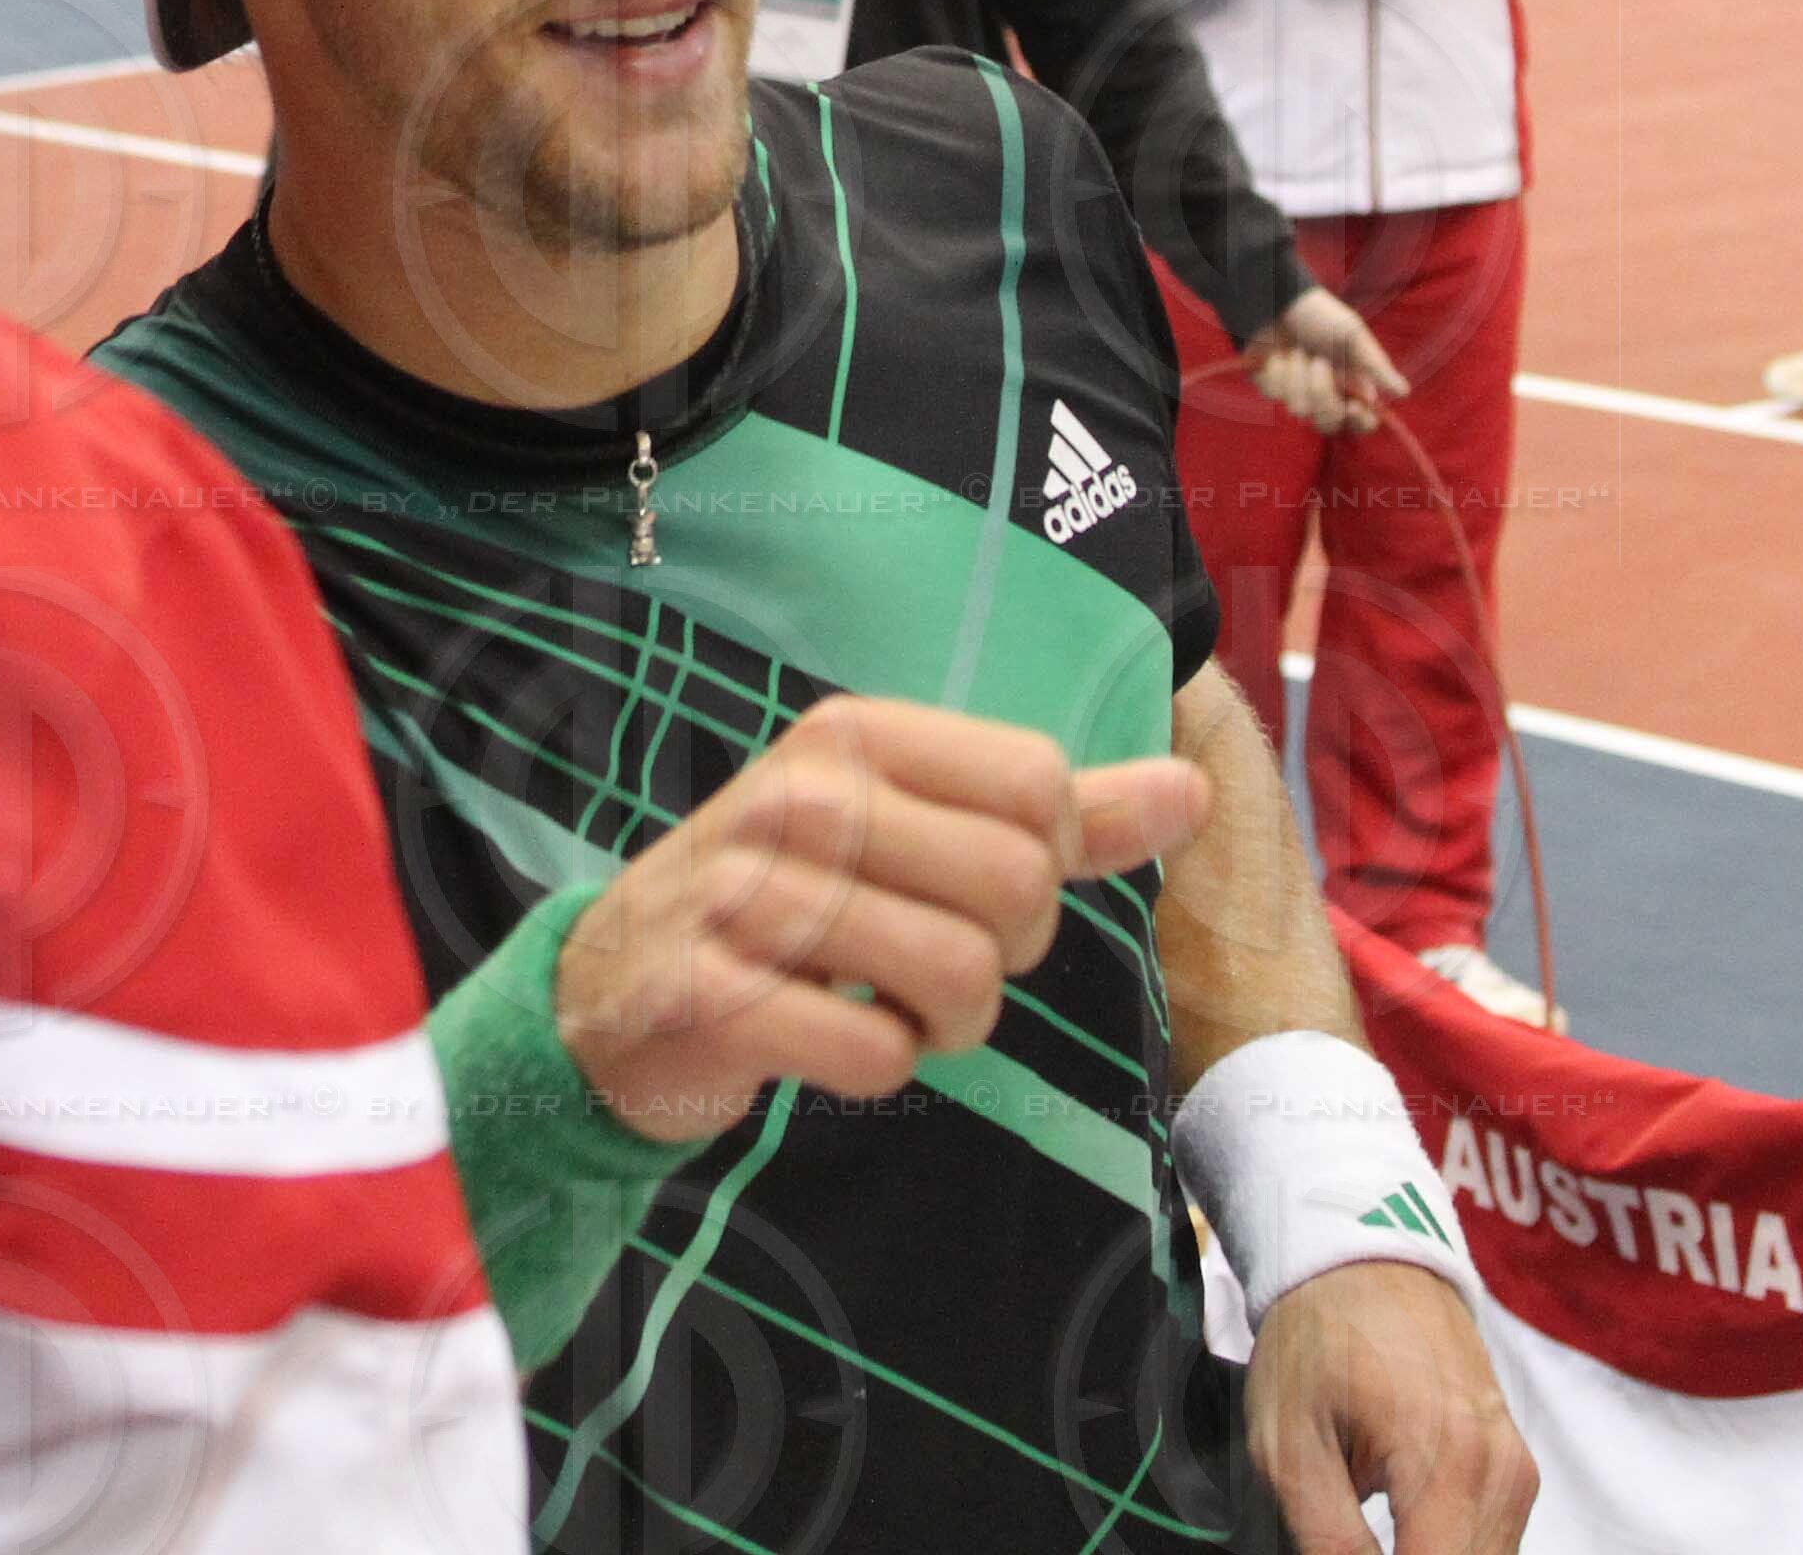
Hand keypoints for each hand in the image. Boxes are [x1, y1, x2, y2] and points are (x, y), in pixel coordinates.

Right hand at [552, 693, 1211, 1145]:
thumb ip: (1053, 815)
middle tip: (930, 963)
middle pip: (1017, 887)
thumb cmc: (784, 899)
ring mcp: (747, 895)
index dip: (1044, 861)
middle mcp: (797, 798)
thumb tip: (1193, 789)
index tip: (975, 890)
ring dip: (943, 1023)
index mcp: (850, 737)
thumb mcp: (903, 827)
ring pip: (959, 976)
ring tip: (883, 1004)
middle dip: (1001, 956)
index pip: (1038, 785)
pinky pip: (875, 1053)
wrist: (609, 987)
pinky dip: (873, 1066)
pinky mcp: (716, 995)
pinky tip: (823, 1037)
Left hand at [1243, 286, 1407, 435]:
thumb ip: (1375, 365)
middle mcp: (1325, 395)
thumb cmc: (1321, 316)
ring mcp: (1297, 393)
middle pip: (1328, 423)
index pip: (1362, 423)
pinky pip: (1275, 393)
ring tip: (1298, 350)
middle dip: (1323, 394)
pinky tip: (1278, 353)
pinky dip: (1279, 369)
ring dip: (1299, 375)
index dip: (1361, 422)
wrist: (1279, 300)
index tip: (1354, 406)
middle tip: (1319, 362)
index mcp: (1352, 386)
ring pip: (1299, 409)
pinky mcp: (1271, 387)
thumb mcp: (1352, 336)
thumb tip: (1403, 392)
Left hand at [1243, 1261, 1537, 1554]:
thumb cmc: (1316, 1340)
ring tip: (1367, 1535)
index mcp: (1450, 1466)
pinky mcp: (1516, 1471)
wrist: (1365, 1262)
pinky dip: (1449, 1550)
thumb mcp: (1287, 1442)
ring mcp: (1518, 1474)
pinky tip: (1400, 1536)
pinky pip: (1491, 1543)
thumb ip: (1328, 1539)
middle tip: (1349, 1543)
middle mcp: (1503, 1477)